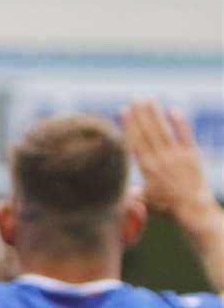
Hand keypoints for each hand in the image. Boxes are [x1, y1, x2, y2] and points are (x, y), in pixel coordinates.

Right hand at [123, 99, 216, 226]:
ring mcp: (176, 155)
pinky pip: (185, 135)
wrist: (192, 209)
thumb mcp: (144, 201)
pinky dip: (179, 122)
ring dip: (154, 113)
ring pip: (163, 130)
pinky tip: (173, 109)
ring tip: (148, 99)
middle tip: (134, 98)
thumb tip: (114, 192)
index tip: (123, 110)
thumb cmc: (167, 207)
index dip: (129, 124)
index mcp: (147, 167)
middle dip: (140, 113)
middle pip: (147, 131)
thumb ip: (130, 193)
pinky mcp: (191, 155)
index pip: (135, 141)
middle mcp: (160, 158)